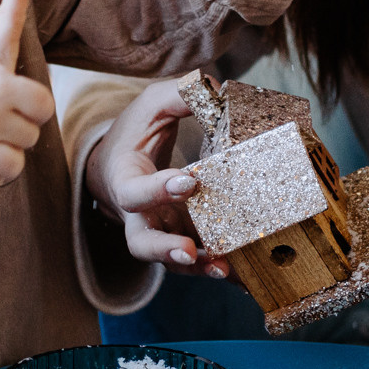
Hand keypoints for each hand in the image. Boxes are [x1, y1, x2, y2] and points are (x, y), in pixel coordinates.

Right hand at [84, 76, 229, 277]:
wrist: (119, 168)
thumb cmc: (136, 135)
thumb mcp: (150, 107)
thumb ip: (179, 95)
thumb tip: (216, 89)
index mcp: (125, 181)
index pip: (134, 193)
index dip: (158, 190)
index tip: (189, 182)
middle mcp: (140, 216)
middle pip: (142, 244)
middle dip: (165, 251)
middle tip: (189, 252)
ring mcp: (163, 233)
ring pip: (173, 262)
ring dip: (199, 269)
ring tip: (226, 270)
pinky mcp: (184, 240)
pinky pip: (200, 262)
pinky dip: (222, 272)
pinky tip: (248, 280)